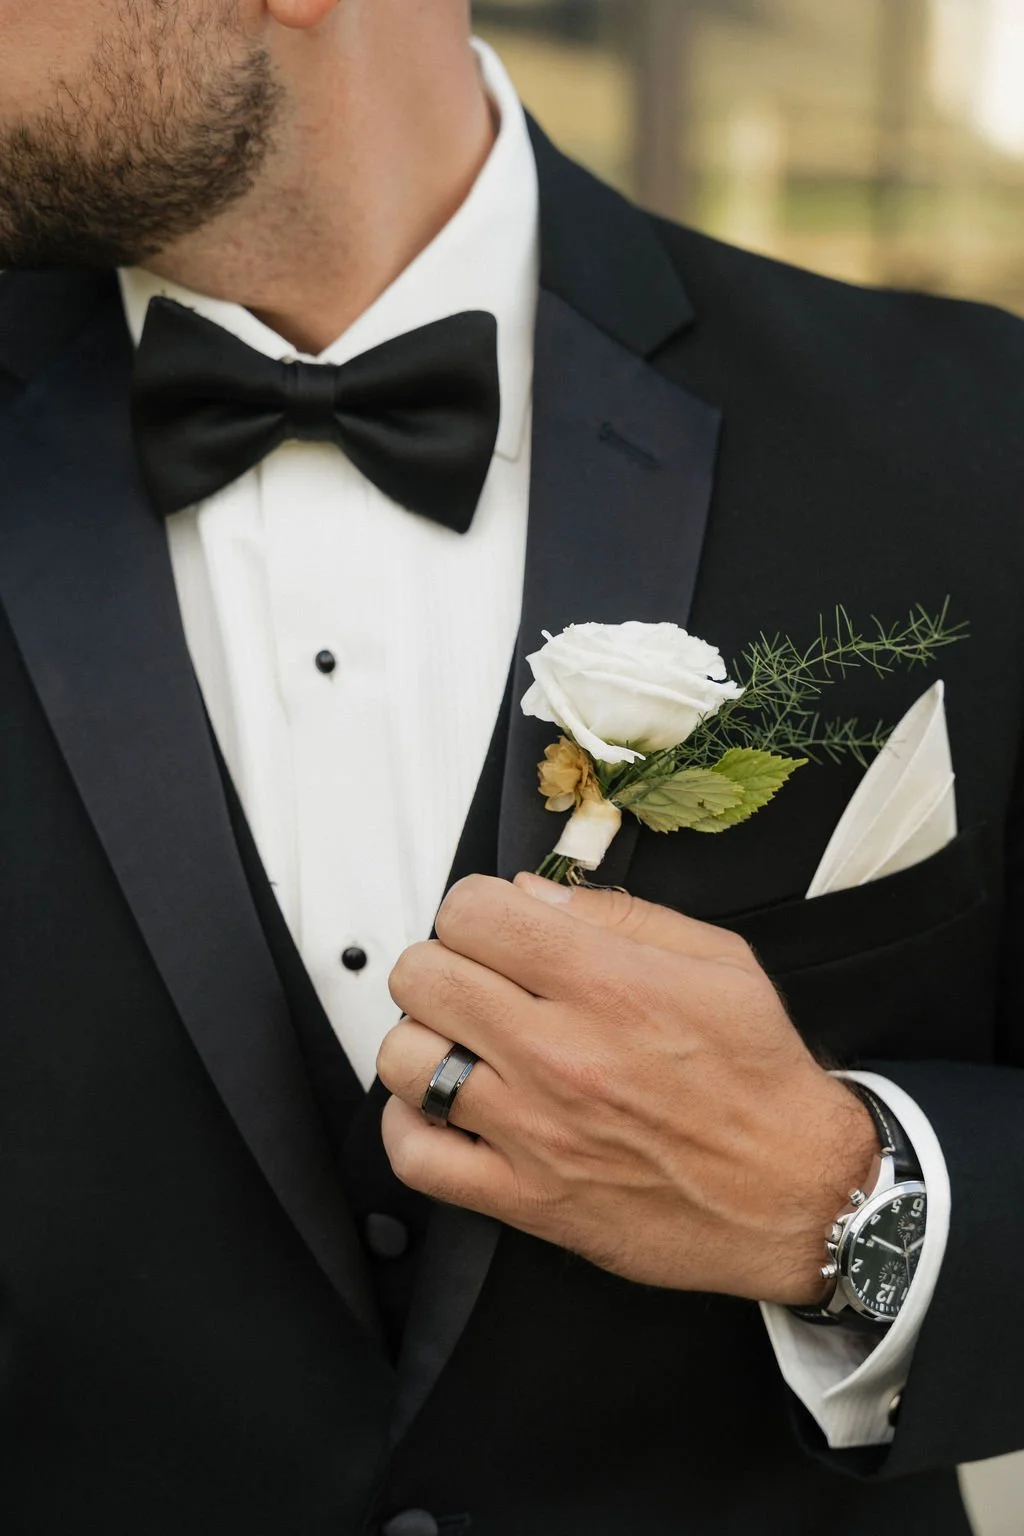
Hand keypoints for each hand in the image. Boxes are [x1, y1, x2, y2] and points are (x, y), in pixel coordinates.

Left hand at [377, 874, 878, 1305]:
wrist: (798, 1194)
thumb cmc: (759, 1078)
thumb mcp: (719, 962)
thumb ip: (619, 915)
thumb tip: (532, 895)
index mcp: (607, 984)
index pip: (471, 913)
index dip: (473, 909)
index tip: (492, 927)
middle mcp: (561, 1053)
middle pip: (423, 976)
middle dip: (442, 964)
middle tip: (475, 981)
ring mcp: (536, 1130)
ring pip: (404, 1059)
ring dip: (423, 1040)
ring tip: (459, 1042)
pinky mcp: (526, 1199)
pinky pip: (415, 1156)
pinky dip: (408, 1125)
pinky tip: (441, 1107)